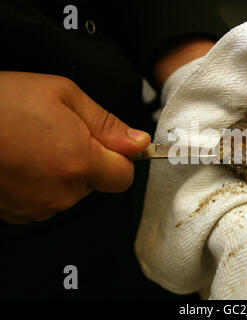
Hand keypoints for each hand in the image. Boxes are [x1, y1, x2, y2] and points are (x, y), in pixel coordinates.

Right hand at [0, 72, 150, 223]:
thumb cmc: (2, 102)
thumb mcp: (62, 95)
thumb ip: (107, 123)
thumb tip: (139, 143)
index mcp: (79, 162)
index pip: (124, 176)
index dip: (119, 158)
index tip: (108, 143)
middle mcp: (62, 192)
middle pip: (98, 183)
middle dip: (89, 161)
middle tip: (61, 134)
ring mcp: (38, 206)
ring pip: (72, 191)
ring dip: (64, 171)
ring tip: (36, 145)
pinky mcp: (19, 214)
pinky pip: (48, 199)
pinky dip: (43, 182)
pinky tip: (23, 161)